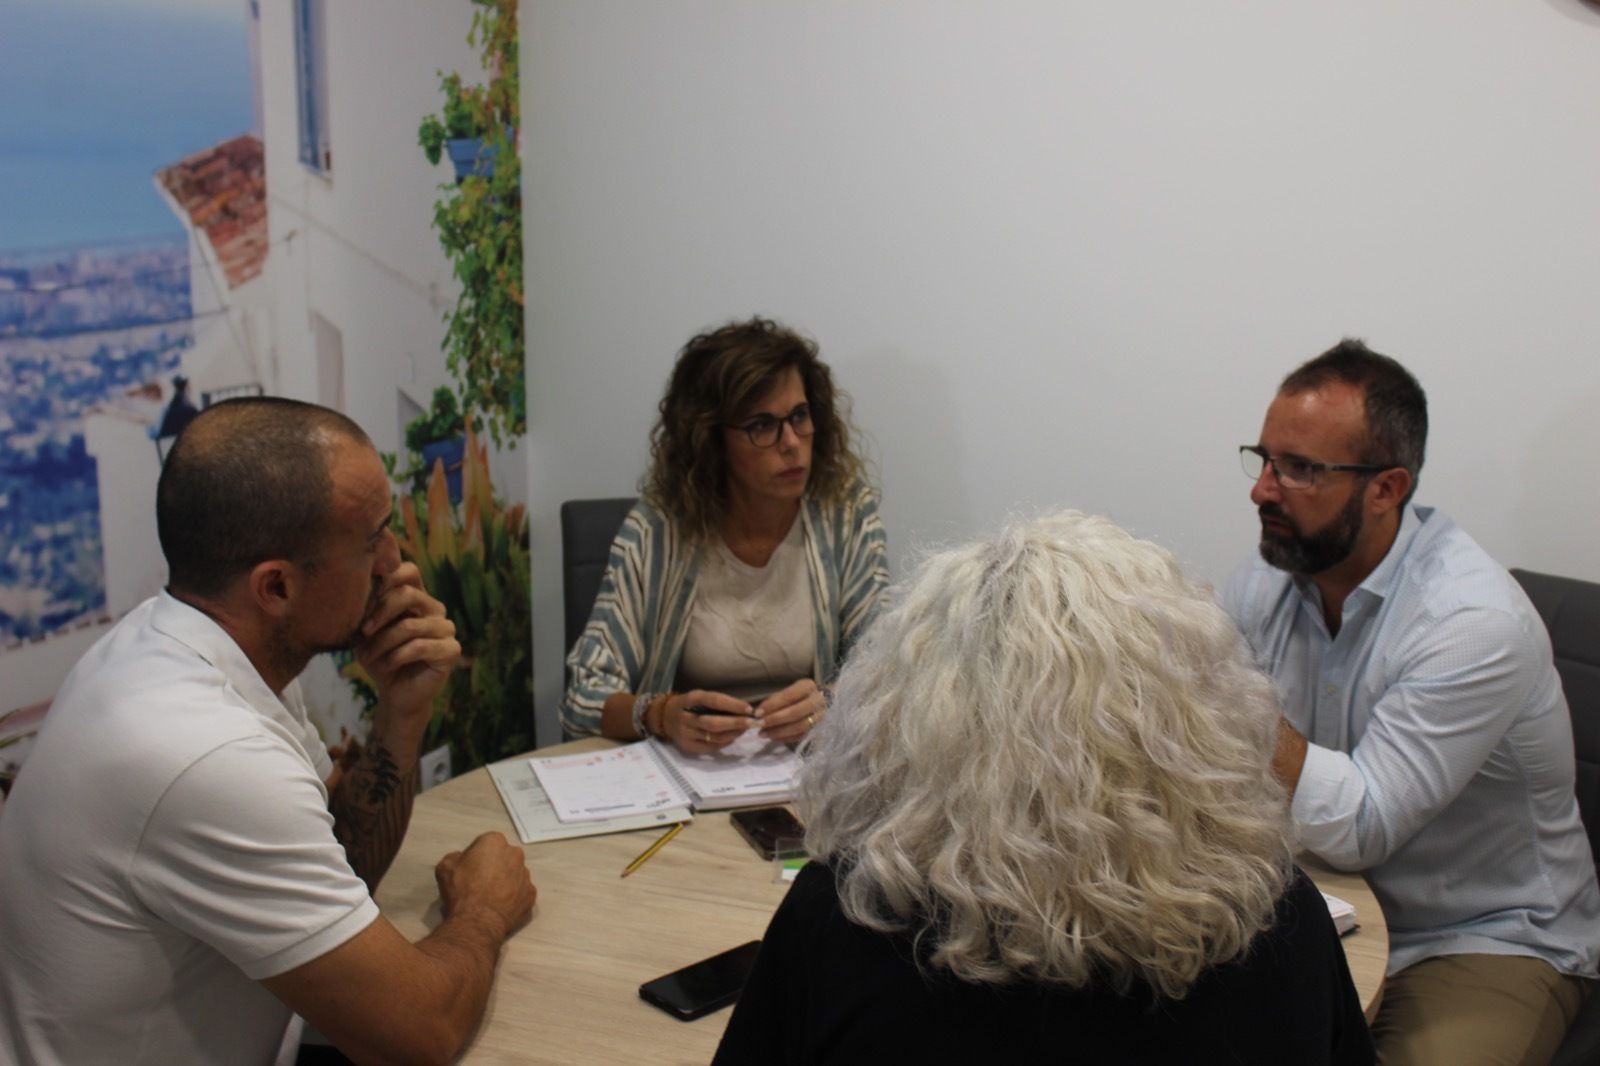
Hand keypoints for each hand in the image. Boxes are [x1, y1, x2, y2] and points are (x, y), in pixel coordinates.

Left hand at [357, 562, 460, 724]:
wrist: (395, 693)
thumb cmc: (380, 658)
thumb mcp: (366, 633)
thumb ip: (366, 612)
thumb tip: (357, 594)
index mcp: (417, 596)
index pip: (408, 570)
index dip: (386, 578)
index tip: (362, 598)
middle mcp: (435, 608)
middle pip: (408, 594)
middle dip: (379, 612)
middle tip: (362, 632)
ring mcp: (446, 628)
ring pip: (410, 625)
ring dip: (382, 642)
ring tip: (367, 657)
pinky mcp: (451, 649)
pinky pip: (420, 647)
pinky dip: (396, 657)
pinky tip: (385, 666)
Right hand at [435, 832, 536, 938]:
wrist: (477, 920)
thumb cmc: (461, 889)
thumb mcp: (445, 867)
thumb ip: (456, 857)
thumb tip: (461, 859)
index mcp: (495, 842)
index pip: (485, 843)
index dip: (476, 856)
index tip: (469, 868)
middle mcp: (515, 854)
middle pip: (503, 857)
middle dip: (494, 865)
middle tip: (480, 881)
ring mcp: (526, 875)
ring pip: (514, 874)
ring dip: (505, 881)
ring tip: (490, 896)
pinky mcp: (531, 894)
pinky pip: (521, 892)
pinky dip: (513, 897)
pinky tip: (500, 906)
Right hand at [658, 690, 752, 753]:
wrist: (664, 718)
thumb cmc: (687, 705)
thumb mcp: (698, 697)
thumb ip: (716, 702)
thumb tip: (743, 709)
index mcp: (689, 699)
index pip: (713, 701)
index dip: (732, 705)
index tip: (749, 708)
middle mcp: (685, 717)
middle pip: (714, 723)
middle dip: (736, 723)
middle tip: (752, 723)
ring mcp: (685, 734)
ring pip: (714, 737)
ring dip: (734, 734)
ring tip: (745, 729)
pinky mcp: (687, 747)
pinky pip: (711, 747)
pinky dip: (725, 743)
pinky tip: (734, 737)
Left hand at [755, 679, 825, 742]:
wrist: (817, 702)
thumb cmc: (797, 696)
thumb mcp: (787, 691)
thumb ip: (774, 700)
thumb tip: (759, 713)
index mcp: (808, 686)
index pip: (789, 695)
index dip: (772, 705)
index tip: (757, 713)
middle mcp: (817, 701)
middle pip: (796, 712)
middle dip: (775, 719)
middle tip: (760, 724)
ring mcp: (820, 716)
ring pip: (799, 727)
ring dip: (779, 732)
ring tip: (763, 733)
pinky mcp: (818, 729)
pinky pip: (801, 736)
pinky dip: (785, 738)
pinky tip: (773, 737)